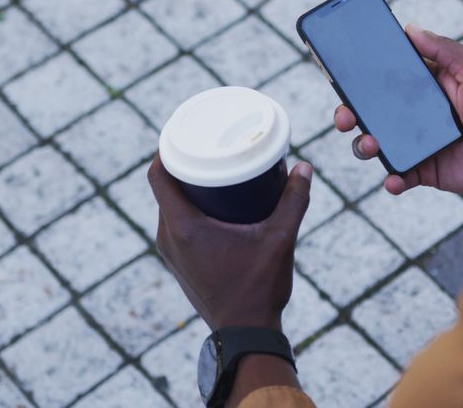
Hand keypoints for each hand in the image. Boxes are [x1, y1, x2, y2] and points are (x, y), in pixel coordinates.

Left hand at [148, 155, 312, 330]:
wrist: (245, 333)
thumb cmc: (258, 288)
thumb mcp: (280, 240)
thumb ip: (294, 201)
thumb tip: (304, 167)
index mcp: (182, 227)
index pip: (158, 176)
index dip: (167, 148)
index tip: (185, 131)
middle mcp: (169, 238)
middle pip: (165, 188)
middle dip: (185, 164)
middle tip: (211, 146)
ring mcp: (171, 253)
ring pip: (170, 207)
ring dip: (187, 188)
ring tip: (215, 171)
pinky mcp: (180, 263)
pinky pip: (176, 224)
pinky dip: (189, 208)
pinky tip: (213, 204)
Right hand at [338, 25, 462, 195]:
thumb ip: (444, 49)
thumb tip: (410, 28)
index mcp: (423, 87)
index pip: (383, 80)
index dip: (359, 79)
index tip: (342, 75)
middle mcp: (414, 115)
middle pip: (369, 113)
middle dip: (348, 114)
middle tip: (345, 117)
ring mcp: (417, 144)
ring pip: (375, 145)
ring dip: (364, 146)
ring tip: (372, 146)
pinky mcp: (425, 171)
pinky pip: (399, 176)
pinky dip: (392, 179)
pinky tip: (394, 179)